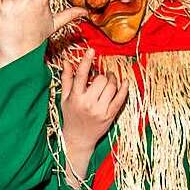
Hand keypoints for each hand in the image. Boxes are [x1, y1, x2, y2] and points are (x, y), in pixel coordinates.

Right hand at [59, 48, 127, 188]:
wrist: (78, 138)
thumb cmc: (70, 116)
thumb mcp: (64, 98)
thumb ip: (67, 79)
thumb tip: (66, 61)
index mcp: (75, 97)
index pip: (81, 75)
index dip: (86, 61)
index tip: (92, 50)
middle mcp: (88, 103)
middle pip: (100, 80)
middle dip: (102, 75)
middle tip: (102, 75)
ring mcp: (100, 110)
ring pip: (111, 88)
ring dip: (113, 80)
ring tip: (110, 78)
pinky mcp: (110, 116)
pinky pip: (120, 99)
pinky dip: (124, 89)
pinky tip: (125, 82)